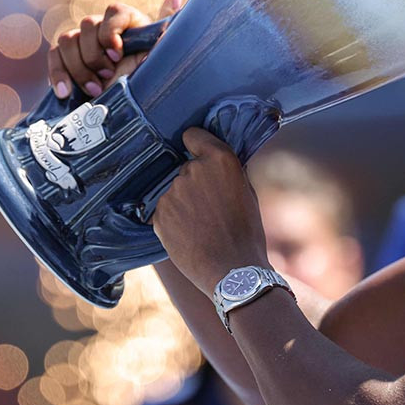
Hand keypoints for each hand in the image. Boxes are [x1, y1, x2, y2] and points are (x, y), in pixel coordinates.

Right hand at [47, 0, 183, 98]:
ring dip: (78, 67)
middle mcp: (104, 28)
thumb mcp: (160, 55)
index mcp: (129, 23)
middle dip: (94, 55)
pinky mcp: (67, 59)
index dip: (111, 32)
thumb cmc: (149, 82)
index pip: (115, 10)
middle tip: (108, 75)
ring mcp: (83, 43)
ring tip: (94, 90)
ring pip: (67, 40)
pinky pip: (54, 56)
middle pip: (87, 24)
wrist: (130, 111)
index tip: (117, 55)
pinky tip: (65, 93)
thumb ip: (167, 23)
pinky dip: (58, 74)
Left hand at [153, 127, 270, 294]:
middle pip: (186, 168)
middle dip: (195, 181)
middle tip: (210, 204)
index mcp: (219, 160)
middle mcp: (191, 170)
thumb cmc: (247, 231)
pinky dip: (174, 219)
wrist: (232, 270)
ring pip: (175, 190)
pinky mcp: (158, 214)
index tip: (197, 152)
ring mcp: (172, 192)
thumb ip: (227, 173)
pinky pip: (165, 210)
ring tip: (202, 224)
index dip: (196, 144)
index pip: (193, 135)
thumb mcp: (247, 192)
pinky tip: (190, 234)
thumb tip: (215, 165)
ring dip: (184, 201)